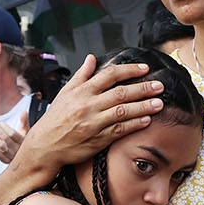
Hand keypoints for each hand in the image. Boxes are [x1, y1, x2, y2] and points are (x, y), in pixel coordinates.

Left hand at [0, 112, 27, 163]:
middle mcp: (18, 150)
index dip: (6, 128)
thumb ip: (24, 122)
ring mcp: (12, 156)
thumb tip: (24, 111)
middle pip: (6, 139)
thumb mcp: (26, 132)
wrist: (26, 157)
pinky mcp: (7, 161)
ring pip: (1, 146)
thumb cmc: (24, 142)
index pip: (13, 134)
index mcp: (24, 142)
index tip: (1, 123)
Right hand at [19, 54, 162, 173]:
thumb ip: (81, 75)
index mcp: (81, 91)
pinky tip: (146, 120)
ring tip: (159, 103)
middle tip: (159, 86)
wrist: (44, 146)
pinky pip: (119, 130)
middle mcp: (88, 105)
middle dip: (143, 88)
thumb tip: (91, 58)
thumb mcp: (65, 93)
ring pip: (123, 111)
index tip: (144, 69)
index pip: (109, 75)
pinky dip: (134, 125)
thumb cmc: (55, 119)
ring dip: (143, 106)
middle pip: (121, 93)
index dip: (129, 70)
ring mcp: (93, 123)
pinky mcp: (97, 139)